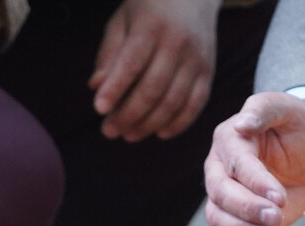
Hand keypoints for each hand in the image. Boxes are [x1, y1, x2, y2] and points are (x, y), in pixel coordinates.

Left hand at [90, 0, 219, 140]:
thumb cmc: (148, 10)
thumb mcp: (122, 21)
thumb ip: (109, 53)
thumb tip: (95, 86)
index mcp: (152, 26)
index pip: (132, 63)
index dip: (115, 88)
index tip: (98, 109)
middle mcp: (178, 42)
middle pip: (153, 88)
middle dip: (128, 114)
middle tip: (108, 131)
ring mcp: (197, 58)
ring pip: (174, 100)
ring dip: (149, 124)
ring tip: (128, 135)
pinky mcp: (209, 71)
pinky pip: (196, 103)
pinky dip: (179, 122)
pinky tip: (160, 133)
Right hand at [203, 92, 304, 225]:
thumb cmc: (298, 125)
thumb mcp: (287, 108)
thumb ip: (264, 109)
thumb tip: (241, 124)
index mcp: (229, 140)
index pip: (236, 165)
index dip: (256, 183)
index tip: (280, 198)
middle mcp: (219, 168)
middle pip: (220, 194)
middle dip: (247, 210)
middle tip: (276, 218)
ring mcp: (224, 193)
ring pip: (217, 218)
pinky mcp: (234, 214)